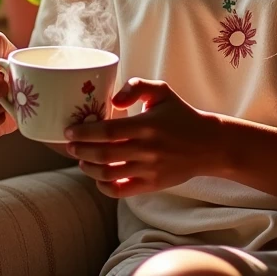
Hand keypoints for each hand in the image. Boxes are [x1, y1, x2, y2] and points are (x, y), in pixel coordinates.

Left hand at [64, 77, 222, 196]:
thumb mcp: (162, 91)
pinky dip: (104, 186)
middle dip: (80, 150)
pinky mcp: (151, 185)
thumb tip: (114, 101)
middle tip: (69, 145)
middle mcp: (146, 150)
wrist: (207, 144)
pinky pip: (121, 191)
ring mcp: (148, 170)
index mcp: (147, 125)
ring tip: (80, 159)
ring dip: (88, 168)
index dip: (85, 132)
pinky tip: (97, 177)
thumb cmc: (180, 114)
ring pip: (108, 174)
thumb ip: (137, 86)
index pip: (108, 132)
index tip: (69, 130)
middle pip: (103, 154)